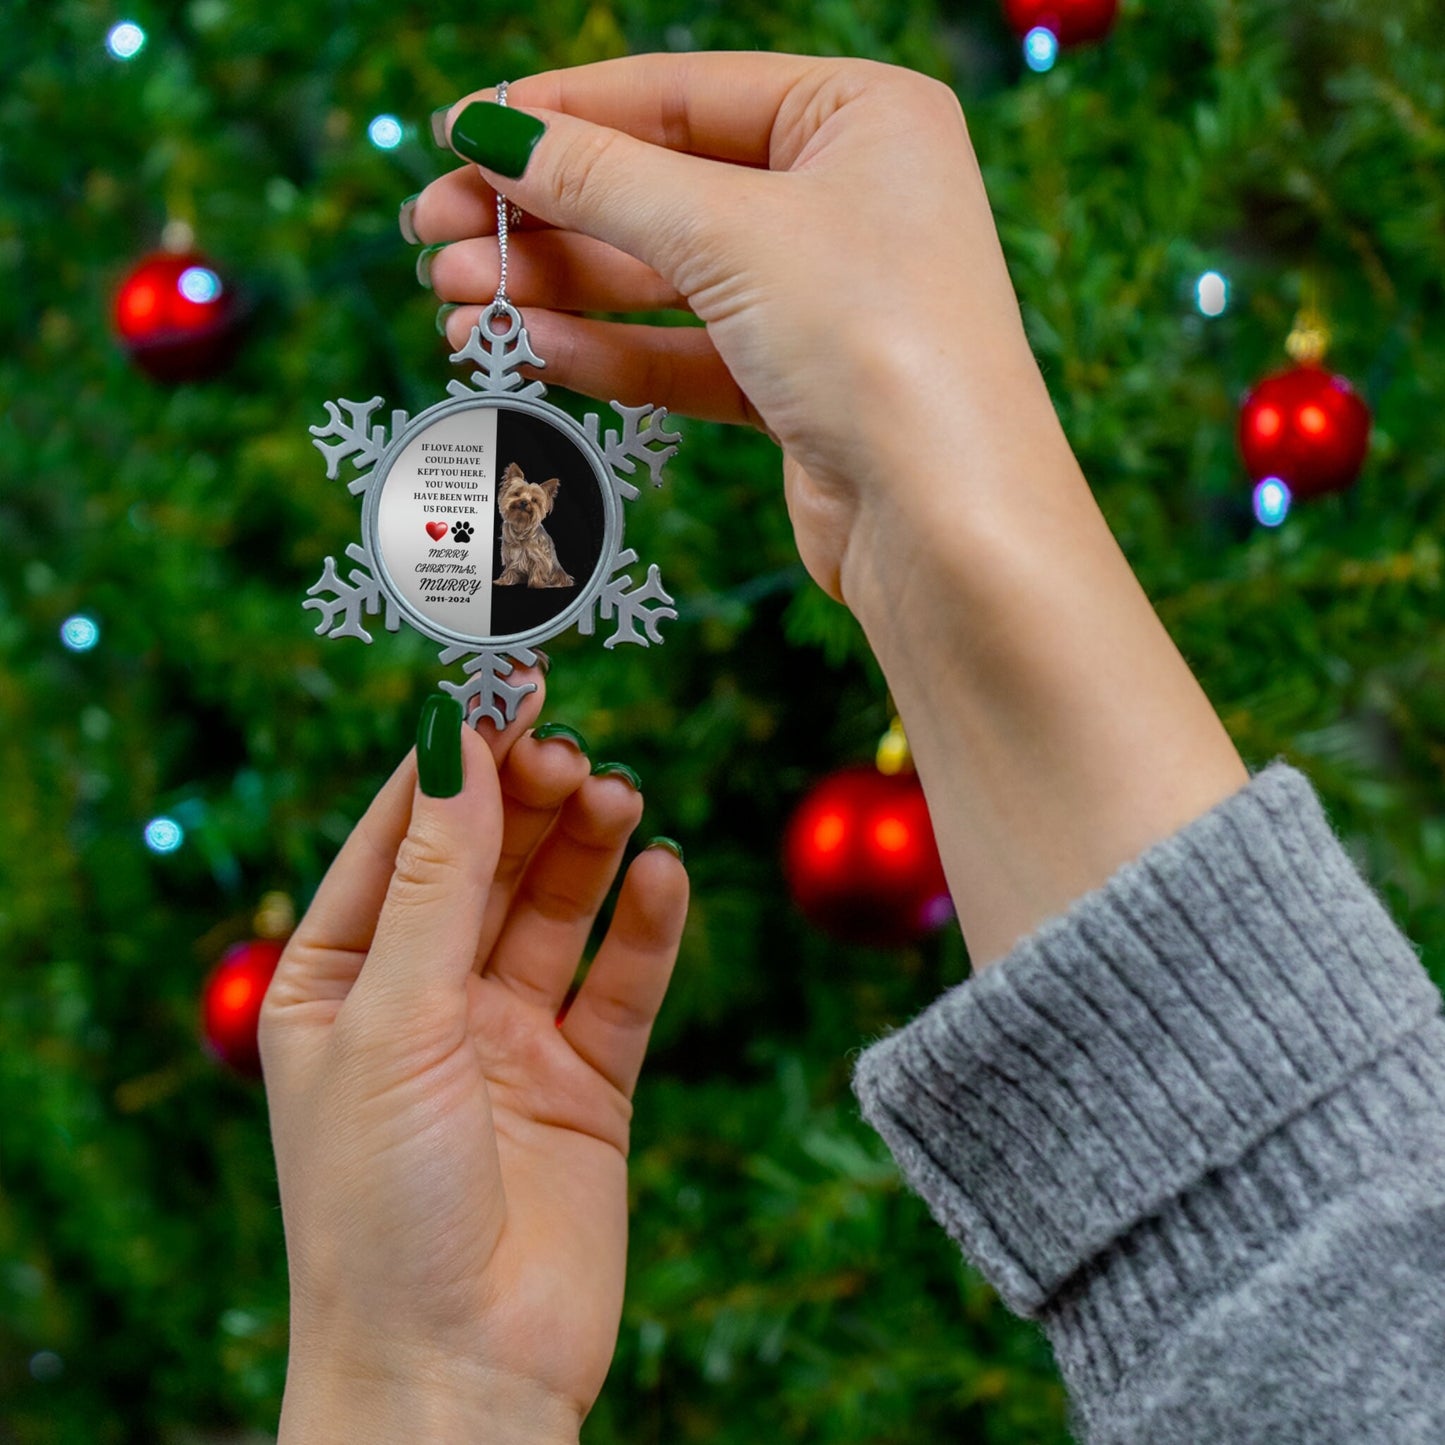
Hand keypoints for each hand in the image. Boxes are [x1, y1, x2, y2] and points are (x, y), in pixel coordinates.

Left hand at [260, 680, 687, 1441]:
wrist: (458, 1375)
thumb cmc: (380, 1205)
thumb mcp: (394, 1018)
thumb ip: (437, 878)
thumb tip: (454, 736)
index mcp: (340, 979)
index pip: (400, 836)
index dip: (453, 758)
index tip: (505, 685)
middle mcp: (424, 999)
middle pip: (487, 861)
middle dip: (527, 799)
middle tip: (572, 750)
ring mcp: (508, 1039)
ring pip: (557, 909)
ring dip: (589, 848)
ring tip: (619, 797)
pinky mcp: (586, 1082)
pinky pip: (622, 983)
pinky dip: (646, 927)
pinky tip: (664, 875)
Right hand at [411, 58, 1246, 977]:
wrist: (949, 524)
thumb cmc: (876, 342)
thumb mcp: (728, 234)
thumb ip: (601, 179)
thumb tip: (489, 130)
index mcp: (860, 116)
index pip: (680, 93)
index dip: (562, 113)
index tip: (459, 135)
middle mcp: (846, 198)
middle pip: (661, 190)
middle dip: (543, 215)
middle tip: (432, 233)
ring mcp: (822, 298)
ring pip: (662, 280)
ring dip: (556, 287)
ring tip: (452, 299)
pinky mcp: (797, 386)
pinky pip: (683, 352)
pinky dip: (605, 349)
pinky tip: (523, 345)